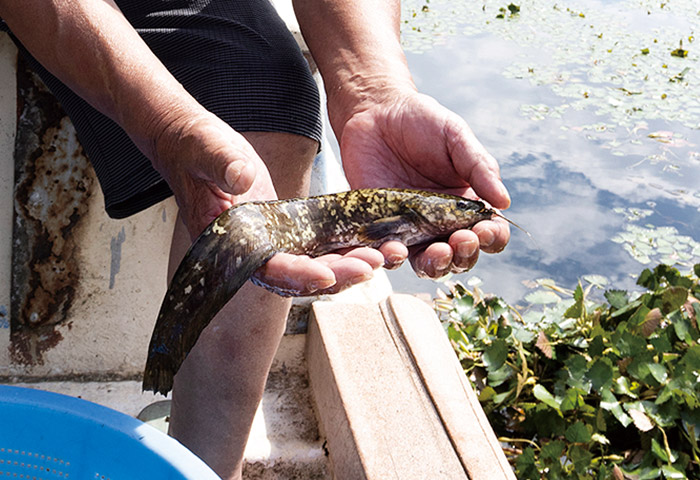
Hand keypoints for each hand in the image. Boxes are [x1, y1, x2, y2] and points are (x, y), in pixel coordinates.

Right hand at [152, 111, 384, 294]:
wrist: (194, 143)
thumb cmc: (194, 148)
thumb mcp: (207, 150)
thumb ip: (222, 164)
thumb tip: (240, 178)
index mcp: (229, 241)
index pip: (267, 268)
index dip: (297, 275)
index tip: (326, 275)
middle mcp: (253, 251)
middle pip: (298, 277)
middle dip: (336, 275)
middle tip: (371, 266)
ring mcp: (272, 242)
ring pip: (313, 266)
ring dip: (346, 266)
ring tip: (381, 257)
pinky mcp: (285, 229)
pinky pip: (316, 248)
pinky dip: (341, 250)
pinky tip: (370, 246)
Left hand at [337, 90, 510, 277]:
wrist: (375, 112)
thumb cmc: (421, 122)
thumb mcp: (456, 137)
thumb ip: (479, 168)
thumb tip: (504, 203)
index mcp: (468, 203)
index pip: (489, 232)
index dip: (492, 238)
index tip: (486, 229)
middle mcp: (442, 222)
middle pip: (461, 256)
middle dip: (466, 255)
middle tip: (461, 240)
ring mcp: (412, 229)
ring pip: (428, 264)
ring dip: (437, 266)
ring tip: (437, 252)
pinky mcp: (382, 229)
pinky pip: (389, 253)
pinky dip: (393, 258)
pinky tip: (396, 248)